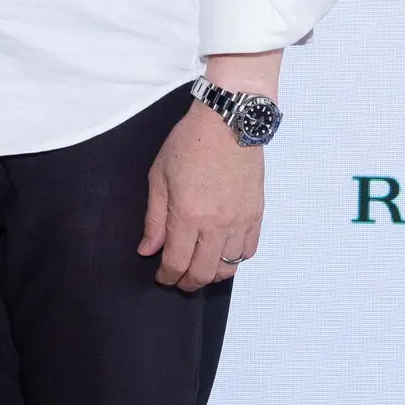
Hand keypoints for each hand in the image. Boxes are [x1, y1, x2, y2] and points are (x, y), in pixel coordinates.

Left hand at [138, 97, 263, 290]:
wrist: (228, 122)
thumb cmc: (190, 143)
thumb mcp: (159, 177)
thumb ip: (154, 219)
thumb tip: (148, 249)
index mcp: (187, 216)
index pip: (176, 263)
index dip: (166, 276)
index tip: (162, 276)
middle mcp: (215, 225)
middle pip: (203, 273)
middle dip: (187, 283)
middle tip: (179, 280)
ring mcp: (239, 221)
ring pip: (228, 267)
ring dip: (212, 274)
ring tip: (201, 268)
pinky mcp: (255, 214)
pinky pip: (248, 250)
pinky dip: (235, 259)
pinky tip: (223, 252)